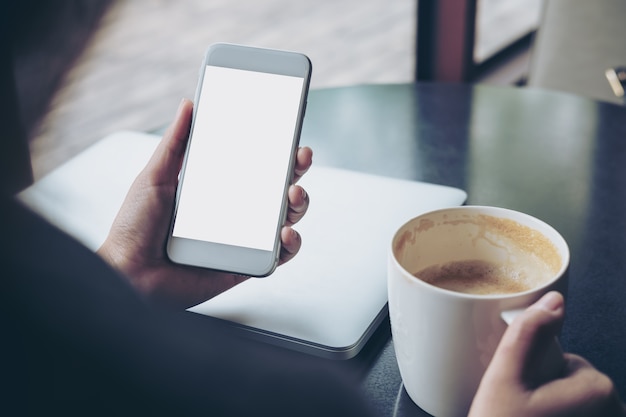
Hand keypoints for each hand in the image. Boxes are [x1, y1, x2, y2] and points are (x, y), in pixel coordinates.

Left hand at [97, 99, 311, 308]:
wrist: (129, 274)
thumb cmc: (135, 228)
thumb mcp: (154, 177)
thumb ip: (175, 143)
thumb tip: (188, 105)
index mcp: (217, 188)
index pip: (254, 164)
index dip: (274, 149)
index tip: (287, 131)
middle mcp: (235, 211)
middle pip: (276, 187)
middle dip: (295, 169)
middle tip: (300, 156)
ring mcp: (243, 237)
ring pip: (285, 217)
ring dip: (298, 202)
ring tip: (293, 194)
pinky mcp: (246, 264)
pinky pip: (279, 255)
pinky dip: (291, 243)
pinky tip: (285, 232)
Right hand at [469, 291, 625, 416]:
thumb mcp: (503, 377)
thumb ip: (527, 334)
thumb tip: (554, 302)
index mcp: (598, 391)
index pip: (572, 363)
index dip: (541, 375)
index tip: (523, 394)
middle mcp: (610, 412)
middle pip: (579, 388)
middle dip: (551, 396)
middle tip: (523, 412)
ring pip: (578, 409)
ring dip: (555, 412)